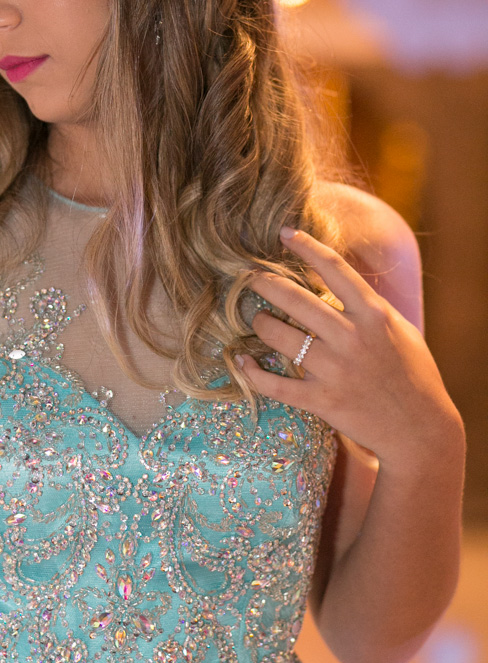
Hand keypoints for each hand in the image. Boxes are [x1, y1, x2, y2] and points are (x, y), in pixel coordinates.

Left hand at [234, 227, 461, 468]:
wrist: (421, 429)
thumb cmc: (413, 374)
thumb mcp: (399, 329)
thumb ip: (368, 306)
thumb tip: (335, 281)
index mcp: (374, 315)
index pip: (335, 270)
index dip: (307, 247)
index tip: (285, 234)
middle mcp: (352, 338)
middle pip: (296, 299)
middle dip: (266, 283)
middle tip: (250, 277)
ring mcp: (336, 370)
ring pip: (280, 336)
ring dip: (261, 323)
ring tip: (258, 318)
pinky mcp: (322, 400)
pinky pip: (276, 384)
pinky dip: (253, 371)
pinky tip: (242, 360)